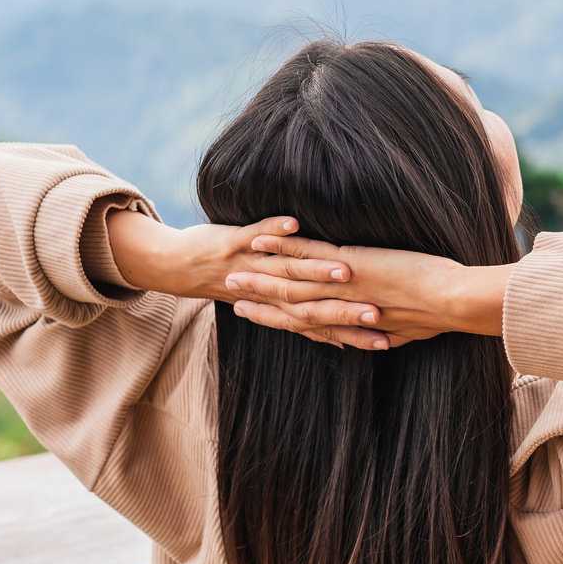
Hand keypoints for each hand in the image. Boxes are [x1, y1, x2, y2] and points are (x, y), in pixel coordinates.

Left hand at [105, 212, 387, 349]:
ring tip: (346, 269)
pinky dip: (275, 229)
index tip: (383, 340)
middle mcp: (270, 292)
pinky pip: (255, 233)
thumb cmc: (229, 281)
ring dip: (318, 270)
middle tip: (377, 315)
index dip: (353, 332)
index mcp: (284, 307)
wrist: (178, 268)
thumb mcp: (269, 302)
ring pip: (290, 271)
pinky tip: (294, 222)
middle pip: (315, 305)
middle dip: (347, 310)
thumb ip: (305, 314)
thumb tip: (335, 331)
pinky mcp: (231, 244)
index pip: (324, 325)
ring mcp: (252, 267)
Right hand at [224, 233, 512, 348]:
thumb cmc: (443, 312)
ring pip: (291, 282)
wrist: (455, 302)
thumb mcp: (410, 327)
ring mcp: (343, 286)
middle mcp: (344, 307)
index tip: (257, 317)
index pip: (310, 326)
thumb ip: (390, 329)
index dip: (281, 322)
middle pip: (292, 308)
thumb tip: (388, 333)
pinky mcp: (350, 264)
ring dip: (261, 277)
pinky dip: (282, 245)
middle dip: (260, 304)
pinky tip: (260, 239)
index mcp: (355, 321)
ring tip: (231, 274)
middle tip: (230, 298)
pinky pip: (308, 253)